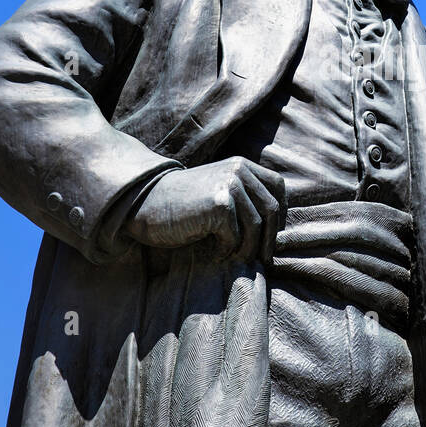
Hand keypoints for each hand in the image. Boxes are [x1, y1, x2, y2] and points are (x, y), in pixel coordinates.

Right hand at [125, 157, 286, 262]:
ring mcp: (229, 185)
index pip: (277, 188)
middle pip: (272, 210)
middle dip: (269, 239)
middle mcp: (238, 170)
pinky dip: (228, 251)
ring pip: (256, 227)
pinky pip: (236, 237)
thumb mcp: (218, 191)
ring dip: (248, 249)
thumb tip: (276, 228)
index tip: (270, 237)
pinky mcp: (219, 204)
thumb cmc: (183, 205)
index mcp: (242, 165)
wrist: (146, 203)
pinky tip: (215, 254)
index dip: (279, 215)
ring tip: (236, 259)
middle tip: (262, 260)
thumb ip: (244, 197)